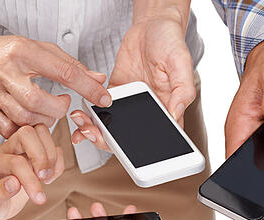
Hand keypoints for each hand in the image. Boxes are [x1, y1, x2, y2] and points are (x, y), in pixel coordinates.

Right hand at [0, 26, 111, 136]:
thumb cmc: (6, 52)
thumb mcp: (39, 49)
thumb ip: (70, 65)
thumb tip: (98, 79)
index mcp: (23, 52)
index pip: (63, 72)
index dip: (87, 87)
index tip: (102, 97)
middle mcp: (6, 72)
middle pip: (38, 101)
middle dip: (58, 109)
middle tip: (62, 104)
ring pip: (24, 118)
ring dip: (43, 120)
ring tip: (47, 112)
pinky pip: (8, 129)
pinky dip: (24, 131)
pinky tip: (31, 121)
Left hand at [0, 125, 63, 219]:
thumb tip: (14, 183)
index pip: (16, 161)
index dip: (30, 179)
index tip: (38, 197)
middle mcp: (7, 150)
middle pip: (27, 133)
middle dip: (42, 157)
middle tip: (44, 179)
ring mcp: (22, 150)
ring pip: (41, 133)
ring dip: (51, 156)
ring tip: (47, 179)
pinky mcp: (35, 155)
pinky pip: (53, 146)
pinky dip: (58, 161)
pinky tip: (50, 178)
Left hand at [67, 5, 194, 149]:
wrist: (151, 25)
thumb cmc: (171, 42)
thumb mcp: (181, 63)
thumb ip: (182, 90)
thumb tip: (176, 112)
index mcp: (168, 109)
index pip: (156, 138)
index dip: (140, 150)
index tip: (124, 150)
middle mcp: (148, 111)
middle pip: (128, 138)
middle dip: (108, 141)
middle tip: (93, 135)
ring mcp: (129, 104)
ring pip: (111, 126)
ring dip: (95, 130)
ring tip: (82, 126)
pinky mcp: (114, 93)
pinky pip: (100, 109)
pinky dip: (89, 115)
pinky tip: (80, 114)